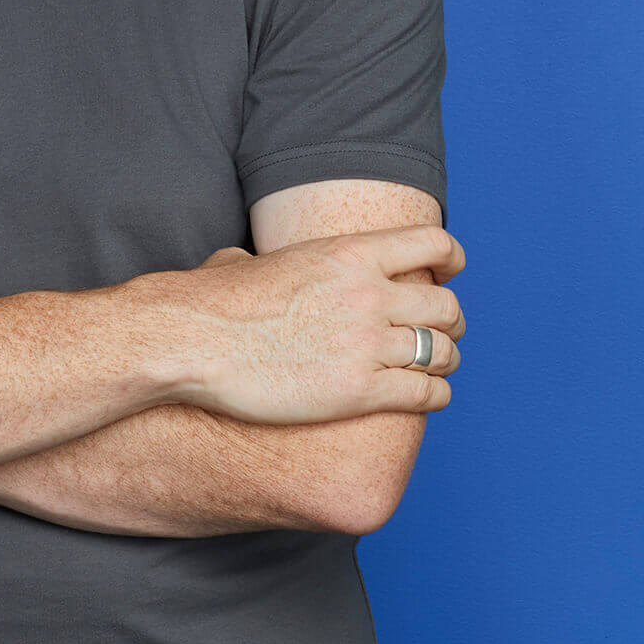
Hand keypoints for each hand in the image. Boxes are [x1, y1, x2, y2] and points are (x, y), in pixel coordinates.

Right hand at [130, 223, 465, 423]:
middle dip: (452, 321)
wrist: (191, 339)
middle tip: (445, 333)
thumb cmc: (209, 302)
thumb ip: (266, 260)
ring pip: (442, 352)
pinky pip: (424, 394)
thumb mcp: (249, 261)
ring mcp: (365, 344)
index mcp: (349, 254)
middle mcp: (367, 295)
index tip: (450, 273)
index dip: (451, 259)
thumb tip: (237, 262)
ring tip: (439, 369)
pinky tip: (429, 399)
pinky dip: (436, 397)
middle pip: (445, 306)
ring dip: (447, 361)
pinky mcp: (358, 392)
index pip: (432, 244)